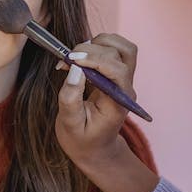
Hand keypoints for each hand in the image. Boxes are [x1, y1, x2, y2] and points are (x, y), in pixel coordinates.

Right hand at [55, 33, 158, 191]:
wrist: (95, 148)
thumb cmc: (82, 140)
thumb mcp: (70, 125)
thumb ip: (71, 99)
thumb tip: (74, 69)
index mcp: (118, 103)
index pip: (117, 70)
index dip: (95, 58)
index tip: (70, 59)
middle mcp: (126, 88)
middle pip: (120, 53)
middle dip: (91, 50)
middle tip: (66, 61)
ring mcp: (124, 80)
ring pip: (123, 47)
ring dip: (98, 43)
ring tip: (75, 57)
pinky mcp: (117, 74)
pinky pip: (115, 50)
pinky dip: (97, 46)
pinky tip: (80, 59)